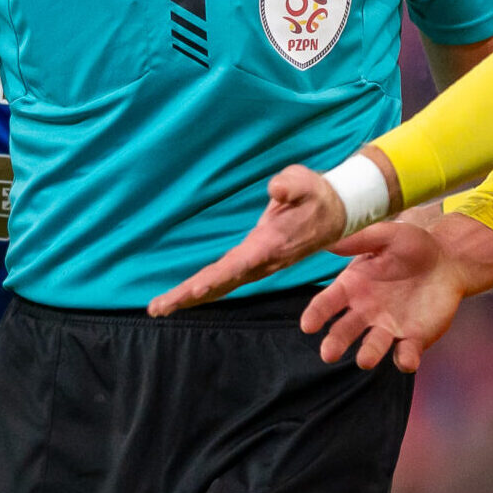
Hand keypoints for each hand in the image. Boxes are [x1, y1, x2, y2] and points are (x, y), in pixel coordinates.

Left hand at [150, 163, 347, 315]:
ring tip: (160, 308)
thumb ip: (290, 186)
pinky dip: (202, 290)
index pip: (239, 264)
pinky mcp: (253, 263)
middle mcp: (261, 261)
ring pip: (220, 285)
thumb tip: (275, 188)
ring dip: (190, 298)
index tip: (194, 290)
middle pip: (221, 282)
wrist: (334, 214)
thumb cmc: (315, 196)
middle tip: (158, 308)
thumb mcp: (306, 184)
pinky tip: (185, 297)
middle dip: (189, 296)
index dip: (217, 278)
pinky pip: (224, 280)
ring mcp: (257, 265)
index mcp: (270, 244)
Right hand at [298, 221, 475, 370]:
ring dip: (368, 354)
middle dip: (335, 342)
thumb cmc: (413, 246)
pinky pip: (406, 352)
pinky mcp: (413, 339)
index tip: (308, 325)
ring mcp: (388, 327)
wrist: (448, 261)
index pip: (327, 303)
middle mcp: (365, 312)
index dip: (316, 314)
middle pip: (344, 331)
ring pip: (373, 346)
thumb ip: (362, 239)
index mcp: (353, 286)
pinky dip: (405, 359)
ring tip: (364, 360)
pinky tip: (406, 360)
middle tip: (328, 354)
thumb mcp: (388, 235)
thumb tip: (331, 243)